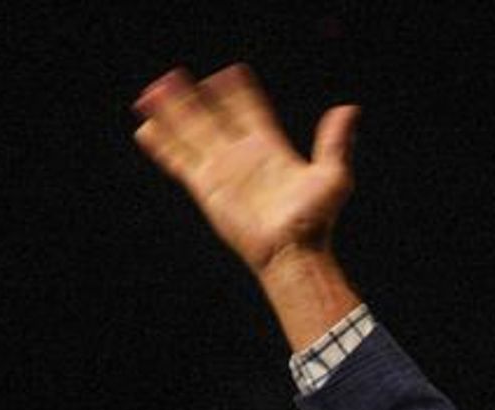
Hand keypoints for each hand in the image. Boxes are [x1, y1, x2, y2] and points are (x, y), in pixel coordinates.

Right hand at [133, 64, 358, 278]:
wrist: (292, 252)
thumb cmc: (316, 221)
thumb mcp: (333, 177)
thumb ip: (336, 142)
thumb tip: (349, 110)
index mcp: (270, 147)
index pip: (249, 110)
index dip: (238, 92)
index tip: (231, 72)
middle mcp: (242, 156)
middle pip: (211, 116)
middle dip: (193, 96)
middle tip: (175, 75)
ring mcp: (222, 170)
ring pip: (190, 132)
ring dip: (171, 113)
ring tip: (152, 91)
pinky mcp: (206, 188)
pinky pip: (179, 161)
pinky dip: (162, 145)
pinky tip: (145, 129)